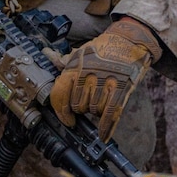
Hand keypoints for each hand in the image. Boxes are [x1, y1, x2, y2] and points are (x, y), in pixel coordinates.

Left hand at [49, 19, 161, 140]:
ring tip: (101, 100)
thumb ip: (64, 59)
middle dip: (82, 108)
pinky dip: (106, 127)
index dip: (61, 111)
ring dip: (96, 111)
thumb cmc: (103, 48)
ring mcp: (105, 81)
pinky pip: (110, 113)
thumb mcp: (81, 51)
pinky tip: (103, 135)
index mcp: (75, 65)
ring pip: (94, 110)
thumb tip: (47, 54)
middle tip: (88, 102)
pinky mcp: (121, 88)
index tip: (67, 120)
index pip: (59, 94)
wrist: (129, 40)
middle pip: (78, 106)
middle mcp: (88, 74)